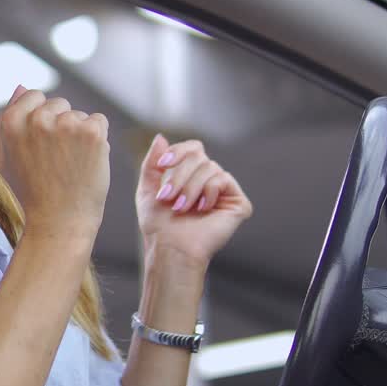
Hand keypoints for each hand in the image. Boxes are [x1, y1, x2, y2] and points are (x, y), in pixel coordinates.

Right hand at [0, 85, 109, 238]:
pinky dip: (98, 139)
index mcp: (11, 122)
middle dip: (62, 125)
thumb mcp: (6, 158)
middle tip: (57, 160)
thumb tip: (21, 87)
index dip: (42, 119)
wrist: (59, 222)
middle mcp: (36, 120)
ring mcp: (65, 125)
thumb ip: (9, 121)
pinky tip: (87, 162)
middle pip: (59, 104)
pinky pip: (99, 121)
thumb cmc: (32, 193)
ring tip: (71, 165)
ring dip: (80, 134)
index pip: (34, 96)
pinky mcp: (91, 133)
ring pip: (79, 115)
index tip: (44, 145)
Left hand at [135, 134, 252, 266]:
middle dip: (179, 176)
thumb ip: (153, 163)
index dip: (178, 152)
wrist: (171, 248)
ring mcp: (225, 192)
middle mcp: (211, 181)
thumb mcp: (147, 189)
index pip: (193, 148)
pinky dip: (207, 192)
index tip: (162, 164)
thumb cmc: (159, 225)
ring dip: (190, 188)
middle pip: (199, 156)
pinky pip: (223, 179)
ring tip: (182, 208)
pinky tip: (202, 209)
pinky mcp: (238, 203)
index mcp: (192, 177)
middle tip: (169, 198)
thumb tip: (161, 137)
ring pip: (210, 168)